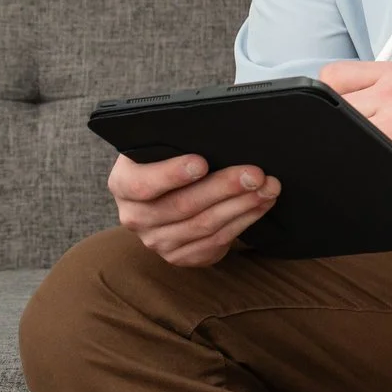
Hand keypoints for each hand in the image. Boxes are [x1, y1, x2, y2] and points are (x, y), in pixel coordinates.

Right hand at [108, 151, 279, 266]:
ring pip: (205, 226)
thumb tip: (219, 134)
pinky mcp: (179, 256)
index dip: (172, 174)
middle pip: (183, 206)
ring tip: (268, 188)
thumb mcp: (163, 146)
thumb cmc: (169, 158)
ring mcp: (156, 241)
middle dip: (224, 188)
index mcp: (123, 183)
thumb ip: (178, 142)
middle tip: (255, 174)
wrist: (167, 189)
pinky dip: (244, 222)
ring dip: (243, 206)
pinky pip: (215, 243)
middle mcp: (135, 217)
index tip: (201, 162)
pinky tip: (261, 205)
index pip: (142, 183)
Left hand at [321, 60, 391, 203]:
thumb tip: (339, 104)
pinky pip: (357, 163)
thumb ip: (378, 91)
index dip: (332, 100)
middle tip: (366, 141)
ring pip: (339, 138)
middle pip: (330, 109)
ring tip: (377, 156)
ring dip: (350, 151)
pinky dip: (361, 170)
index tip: (342, 115)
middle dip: (340, 129)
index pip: (332, 77)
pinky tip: (382, 170)